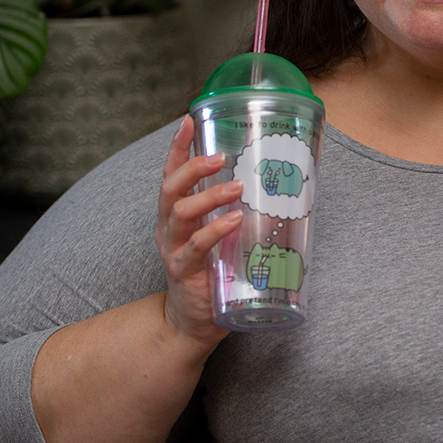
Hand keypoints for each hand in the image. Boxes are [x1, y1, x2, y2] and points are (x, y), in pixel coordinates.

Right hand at [155, 115, 242, 351]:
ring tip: (235, 187)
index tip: (188, 120)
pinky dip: (215, 230)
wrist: (193, 322)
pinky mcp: (184, 272)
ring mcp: (174, 249)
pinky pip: (197, 246)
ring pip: (182, 213)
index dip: (178, 147)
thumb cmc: (212, 271)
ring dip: (210, 196)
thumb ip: (235, 210)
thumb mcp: (220, 235)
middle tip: (220, 156)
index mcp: (176, 214)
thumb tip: (272, 182)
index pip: (171, 173)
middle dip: (193, 167)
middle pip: (170, 188)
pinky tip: (233, 221)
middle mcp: (169, 228)